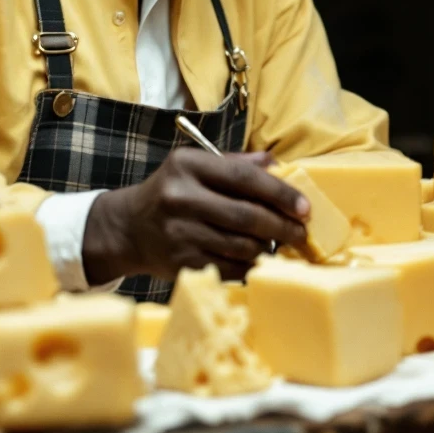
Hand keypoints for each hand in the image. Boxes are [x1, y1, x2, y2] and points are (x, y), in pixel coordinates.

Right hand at [82, 148, 309, 285]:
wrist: (129, 228)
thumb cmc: (171, 192)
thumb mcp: (195, 167)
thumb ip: (234, 164)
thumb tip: (276, 164)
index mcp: (188, 166)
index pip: (245, 179)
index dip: (280, 194)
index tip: (305, 207)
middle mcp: (181, 198)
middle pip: (247, 216)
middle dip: (282, 227)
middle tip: (300, 232)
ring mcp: (180, 233)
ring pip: (242, 246)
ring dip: (268, 247)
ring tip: (278, 243)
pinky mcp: (182, 263)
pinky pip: (230, 268)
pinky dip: (250, 266)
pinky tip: (257, 259)